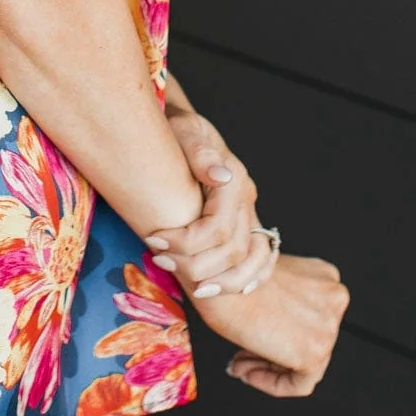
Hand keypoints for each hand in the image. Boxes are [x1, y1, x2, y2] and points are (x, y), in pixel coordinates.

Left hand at [147, 109, 276, 298]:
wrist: (184, 127)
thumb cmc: (177, 128)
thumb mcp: (183, 128)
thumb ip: (199, 150)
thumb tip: (219, 175)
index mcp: (233, 179)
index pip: (218, 228)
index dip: (186, 242)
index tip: (154, 243)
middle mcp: (247, 199)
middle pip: (235, 251)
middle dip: (196, 265)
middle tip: (160, 262)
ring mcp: (250, 213)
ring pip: (254, 261)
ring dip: (224, 282)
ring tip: (193, 287)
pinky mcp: (247, 224)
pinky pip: (262, 259)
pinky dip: (251, 277)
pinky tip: (229, 288)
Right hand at [193, 253, 349, 396]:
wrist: (220, 281)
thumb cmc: (231, 277)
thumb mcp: (266, 279)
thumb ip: (282, 301)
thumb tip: (274, 332)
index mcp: (324, 276)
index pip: (310, 315)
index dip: (279, 329)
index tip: (257, 336)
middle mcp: (334, 298)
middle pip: (308, 338)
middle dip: (272, 349)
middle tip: (243, 356)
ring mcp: (329, 327)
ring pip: (305, 361)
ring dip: (267, 367)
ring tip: (239, 366)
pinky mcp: (315, 353)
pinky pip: (300, 383)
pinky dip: (272, 384)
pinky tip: (248, 374)